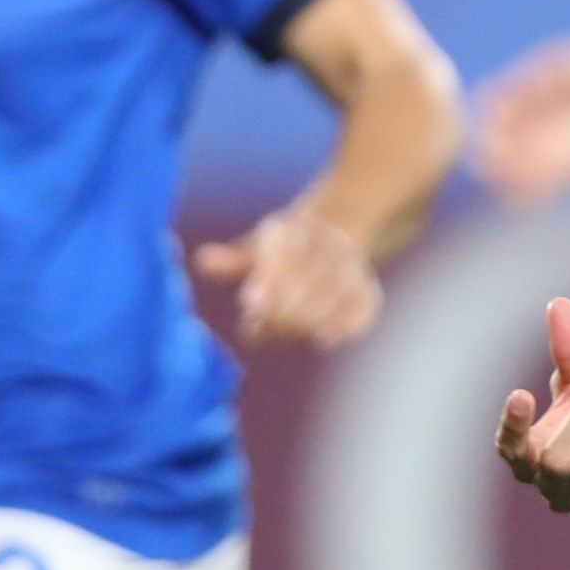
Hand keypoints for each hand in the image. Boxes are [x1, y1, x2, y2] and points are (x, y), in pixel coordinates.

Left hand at [194, 204, 382, 347]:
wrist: (332, 236)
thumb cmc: (281, 252)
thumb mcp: (253, 252)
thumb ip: (231, 262)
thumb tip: (202, 262)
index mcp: (293, 228)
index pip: (282, 251)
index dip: (268, 278)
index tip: (250, 305)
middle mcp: (326, 241)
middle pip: (307, 277)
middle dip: (281, 307)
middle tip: (258, 325)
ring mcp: (350, 263)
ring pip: (333, 294)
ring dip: (304, 320)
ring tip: (277, 332)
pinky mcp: (367, 287)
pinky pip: (364, 306)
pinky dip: (346, 325)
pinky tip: (323, 341)